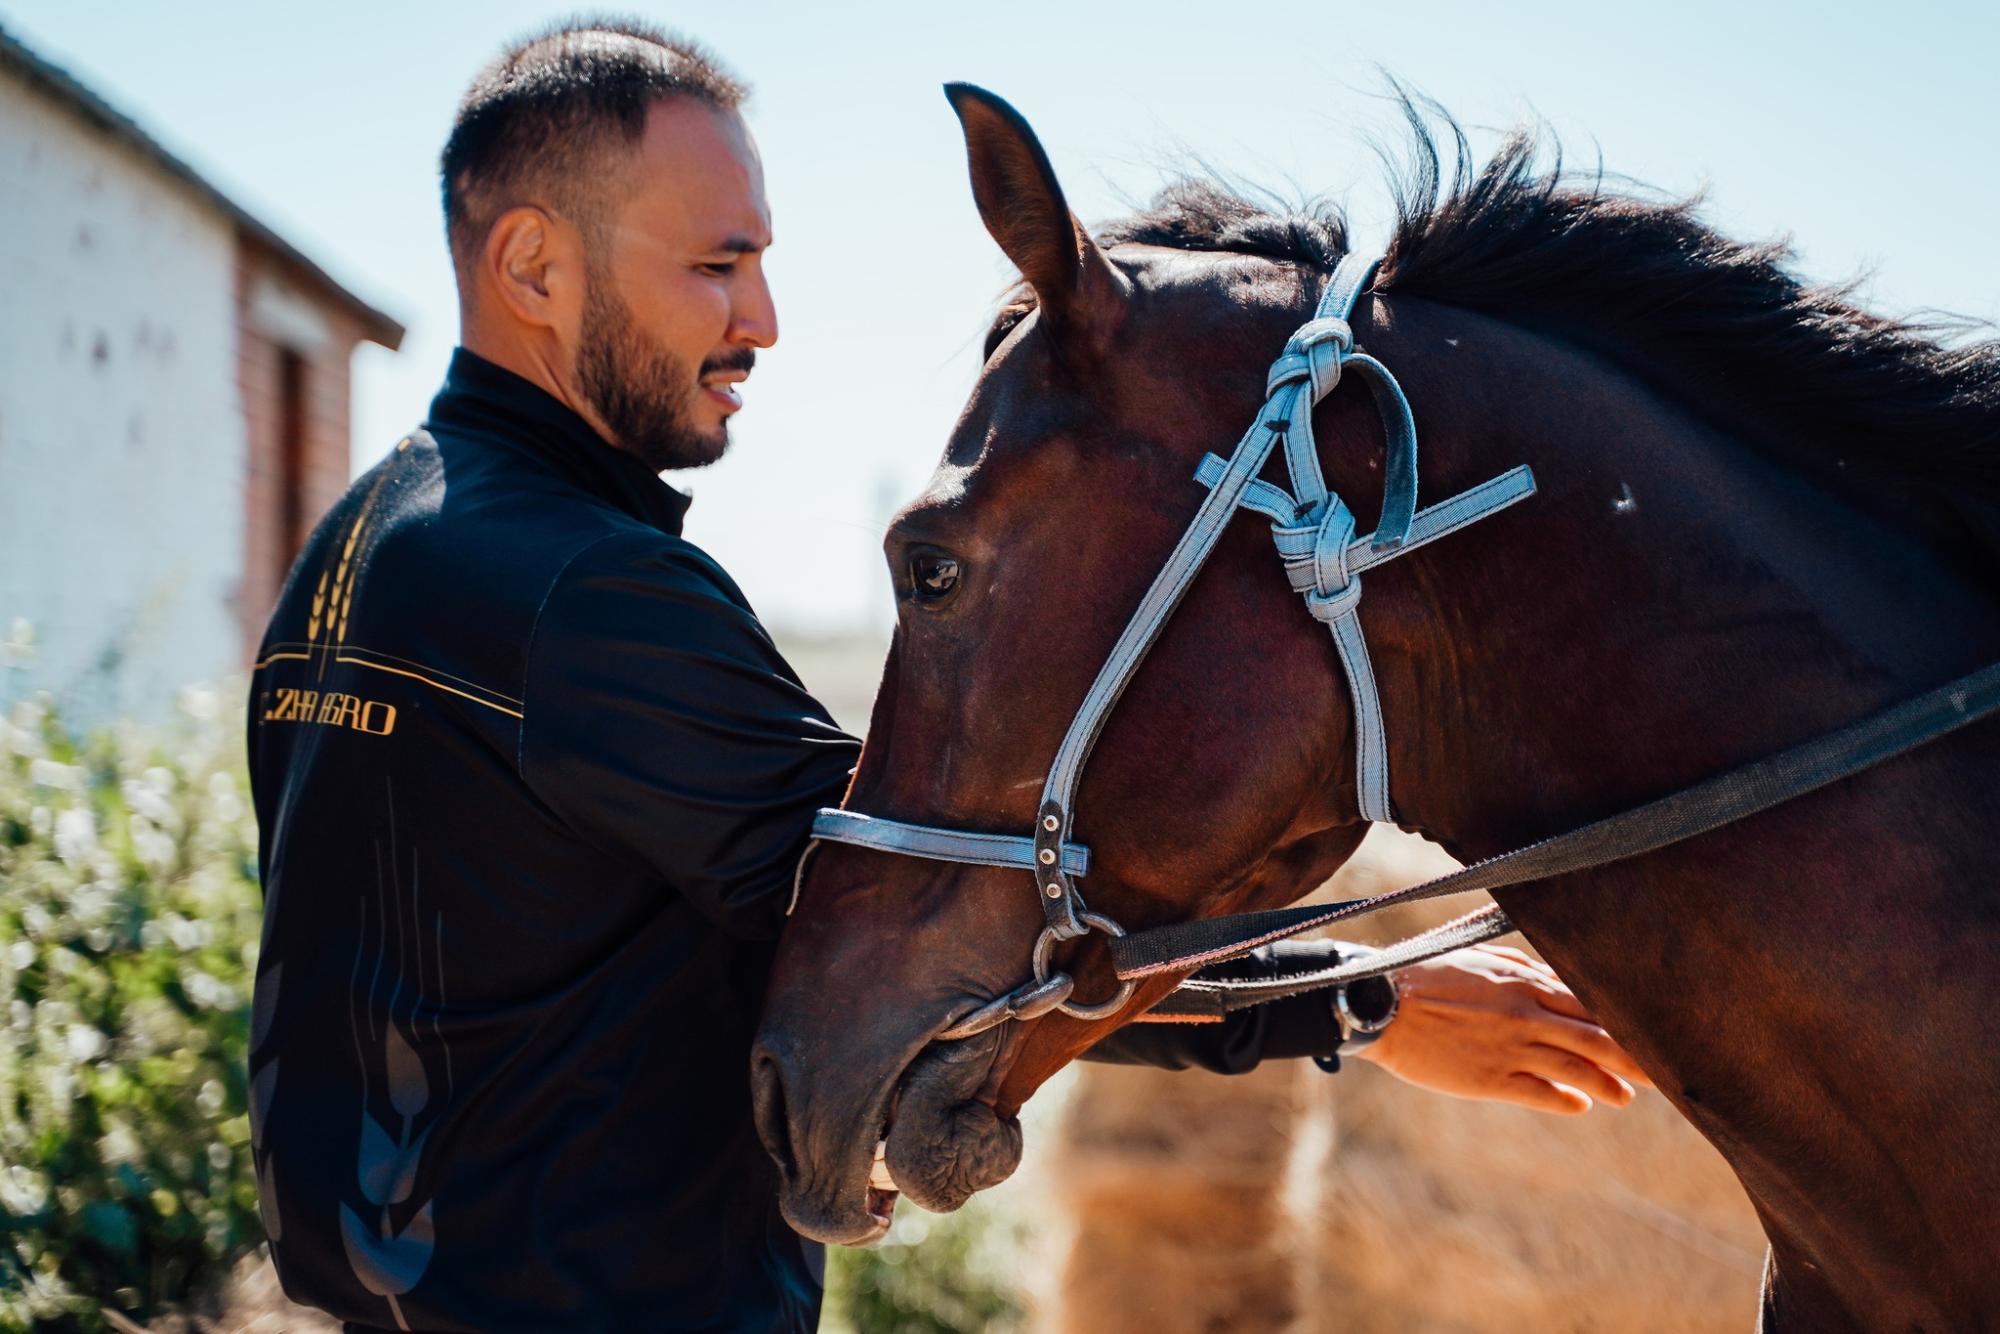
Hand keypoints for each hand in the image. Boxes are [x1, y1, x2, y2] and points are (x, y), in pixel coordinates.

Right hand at [1353, 944, 1651, 1114]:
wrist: (1381, 1003)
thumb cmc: (1426, 974)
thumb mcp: (1479, 959)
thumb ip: (1522, 969)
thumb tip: (1554, 982)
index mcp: (1524, 982)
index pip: (1590, 1002)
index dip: (1623, 1019)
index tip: (1650, 1028)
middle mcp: (1526, 1015)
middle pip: (1597, 1038)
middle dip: (1635, 1057)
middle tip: (1667, 1071)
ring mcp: (1510, 1048)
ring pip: (1577, 1068)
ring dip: (1608, 1084)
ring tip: (1626, 1096)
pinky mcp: (1490, 1079)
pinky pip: (1540, 1091)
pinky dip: (1566, 1098)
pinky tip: (1582, 1104)